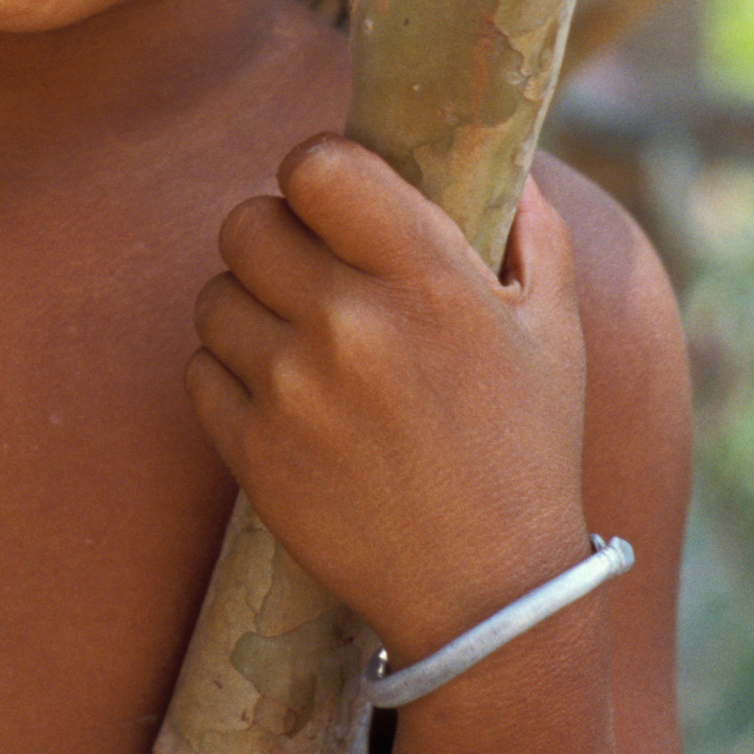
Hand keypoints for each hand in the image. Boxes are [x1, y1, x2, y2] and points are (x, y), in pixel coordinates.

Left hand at [186, 137, 595, 670]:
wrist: (488, 595)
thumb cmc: (527, 448)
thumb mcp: (555, 329)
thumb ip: (532, 228)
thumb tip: (504, 159)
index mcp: (428, 278)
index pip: (316, 166)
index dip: (316, 173)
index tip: (334, 202)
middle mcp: (351, 324)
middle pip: (246, 221)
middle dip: (276, 238)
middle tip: (312, 272)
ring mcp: (292, 389)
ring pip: (215, 295)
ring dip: (250, 308)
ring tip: (302, 343)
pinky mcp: (250, 449)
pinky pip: (199, 369)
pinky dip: (230, 376)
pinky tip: (285, 398)